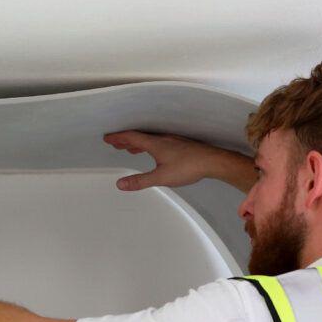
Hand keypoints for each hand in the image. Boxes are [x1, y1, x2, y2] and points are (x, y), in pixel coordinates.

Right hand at [103, 130, 250, 191]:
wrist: (213, 162)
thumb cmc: (189, 167)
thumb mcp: (161, 177)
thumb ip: (140, 181)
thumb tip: (121, 184)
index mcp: (155, 144)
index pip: (131, 138)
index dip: (118, 137)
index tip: (108, 138)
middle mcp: (162, 139)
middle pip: (139, 137)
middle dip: (125, 140)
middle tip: (115, 143)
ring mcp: (173, 141)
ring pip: (150, 139)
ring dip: (137, 143)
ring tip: (130, 149)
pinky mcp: (181, 145)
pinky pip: (159, 142)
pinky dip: (149, 145)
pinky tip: (155, 152)